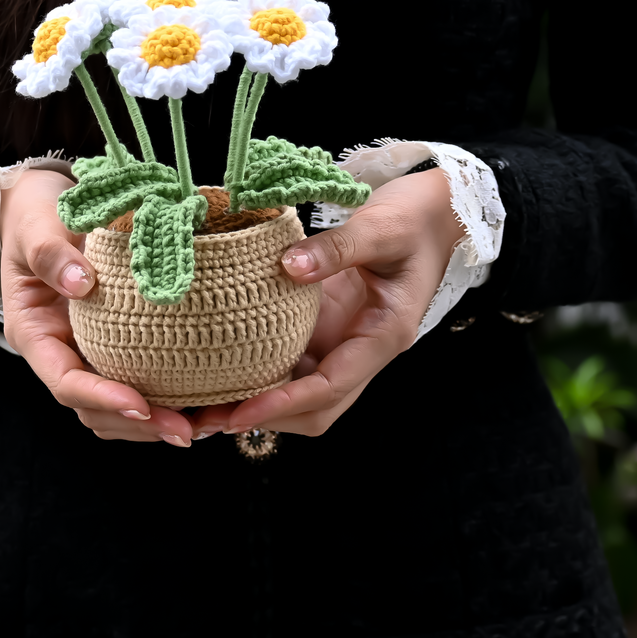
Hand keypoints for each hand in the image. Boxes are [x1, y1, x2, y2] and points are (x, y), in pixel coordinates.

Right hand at [0, 169, 194, 446]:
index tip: (140, 405)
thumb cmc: (38, 216)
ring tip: (205, 425)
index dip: (103, 398)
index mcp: (36, 335)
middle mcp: (62, 354)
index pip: (66, 383)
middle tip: (187, 429)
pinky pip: (140, 385)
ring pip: (118, 411)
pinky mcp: (117, 348)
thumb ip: (51, 254)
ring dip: (157, 424)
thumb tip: (79, 281)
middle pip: (96, 410)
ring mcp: (90, 355)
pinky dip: (169, 400)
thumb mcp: (37, 228)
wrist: (47, 208)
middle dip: (140, 425)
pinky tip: (205, 402)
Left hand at [209, 168, 464, 437]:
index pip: (330, 388)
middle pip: (316, 409)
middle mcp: (361, 351)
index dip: (284, 404)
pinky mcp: (325, 329)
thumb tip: (288, 266)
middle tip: (205, 422)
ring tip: (202, 407)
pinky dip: (258, 374)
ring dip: (257, 404)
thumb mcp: (380, 227)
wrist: (434, 216)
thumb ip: (338, 247)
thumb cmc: (413, 221)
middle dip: (265, 420)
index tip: (239, 413)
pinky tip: (220, 372)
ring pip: (301, 394)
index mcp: (383, 336)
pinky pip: (291, 363)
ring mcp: (342, 343)